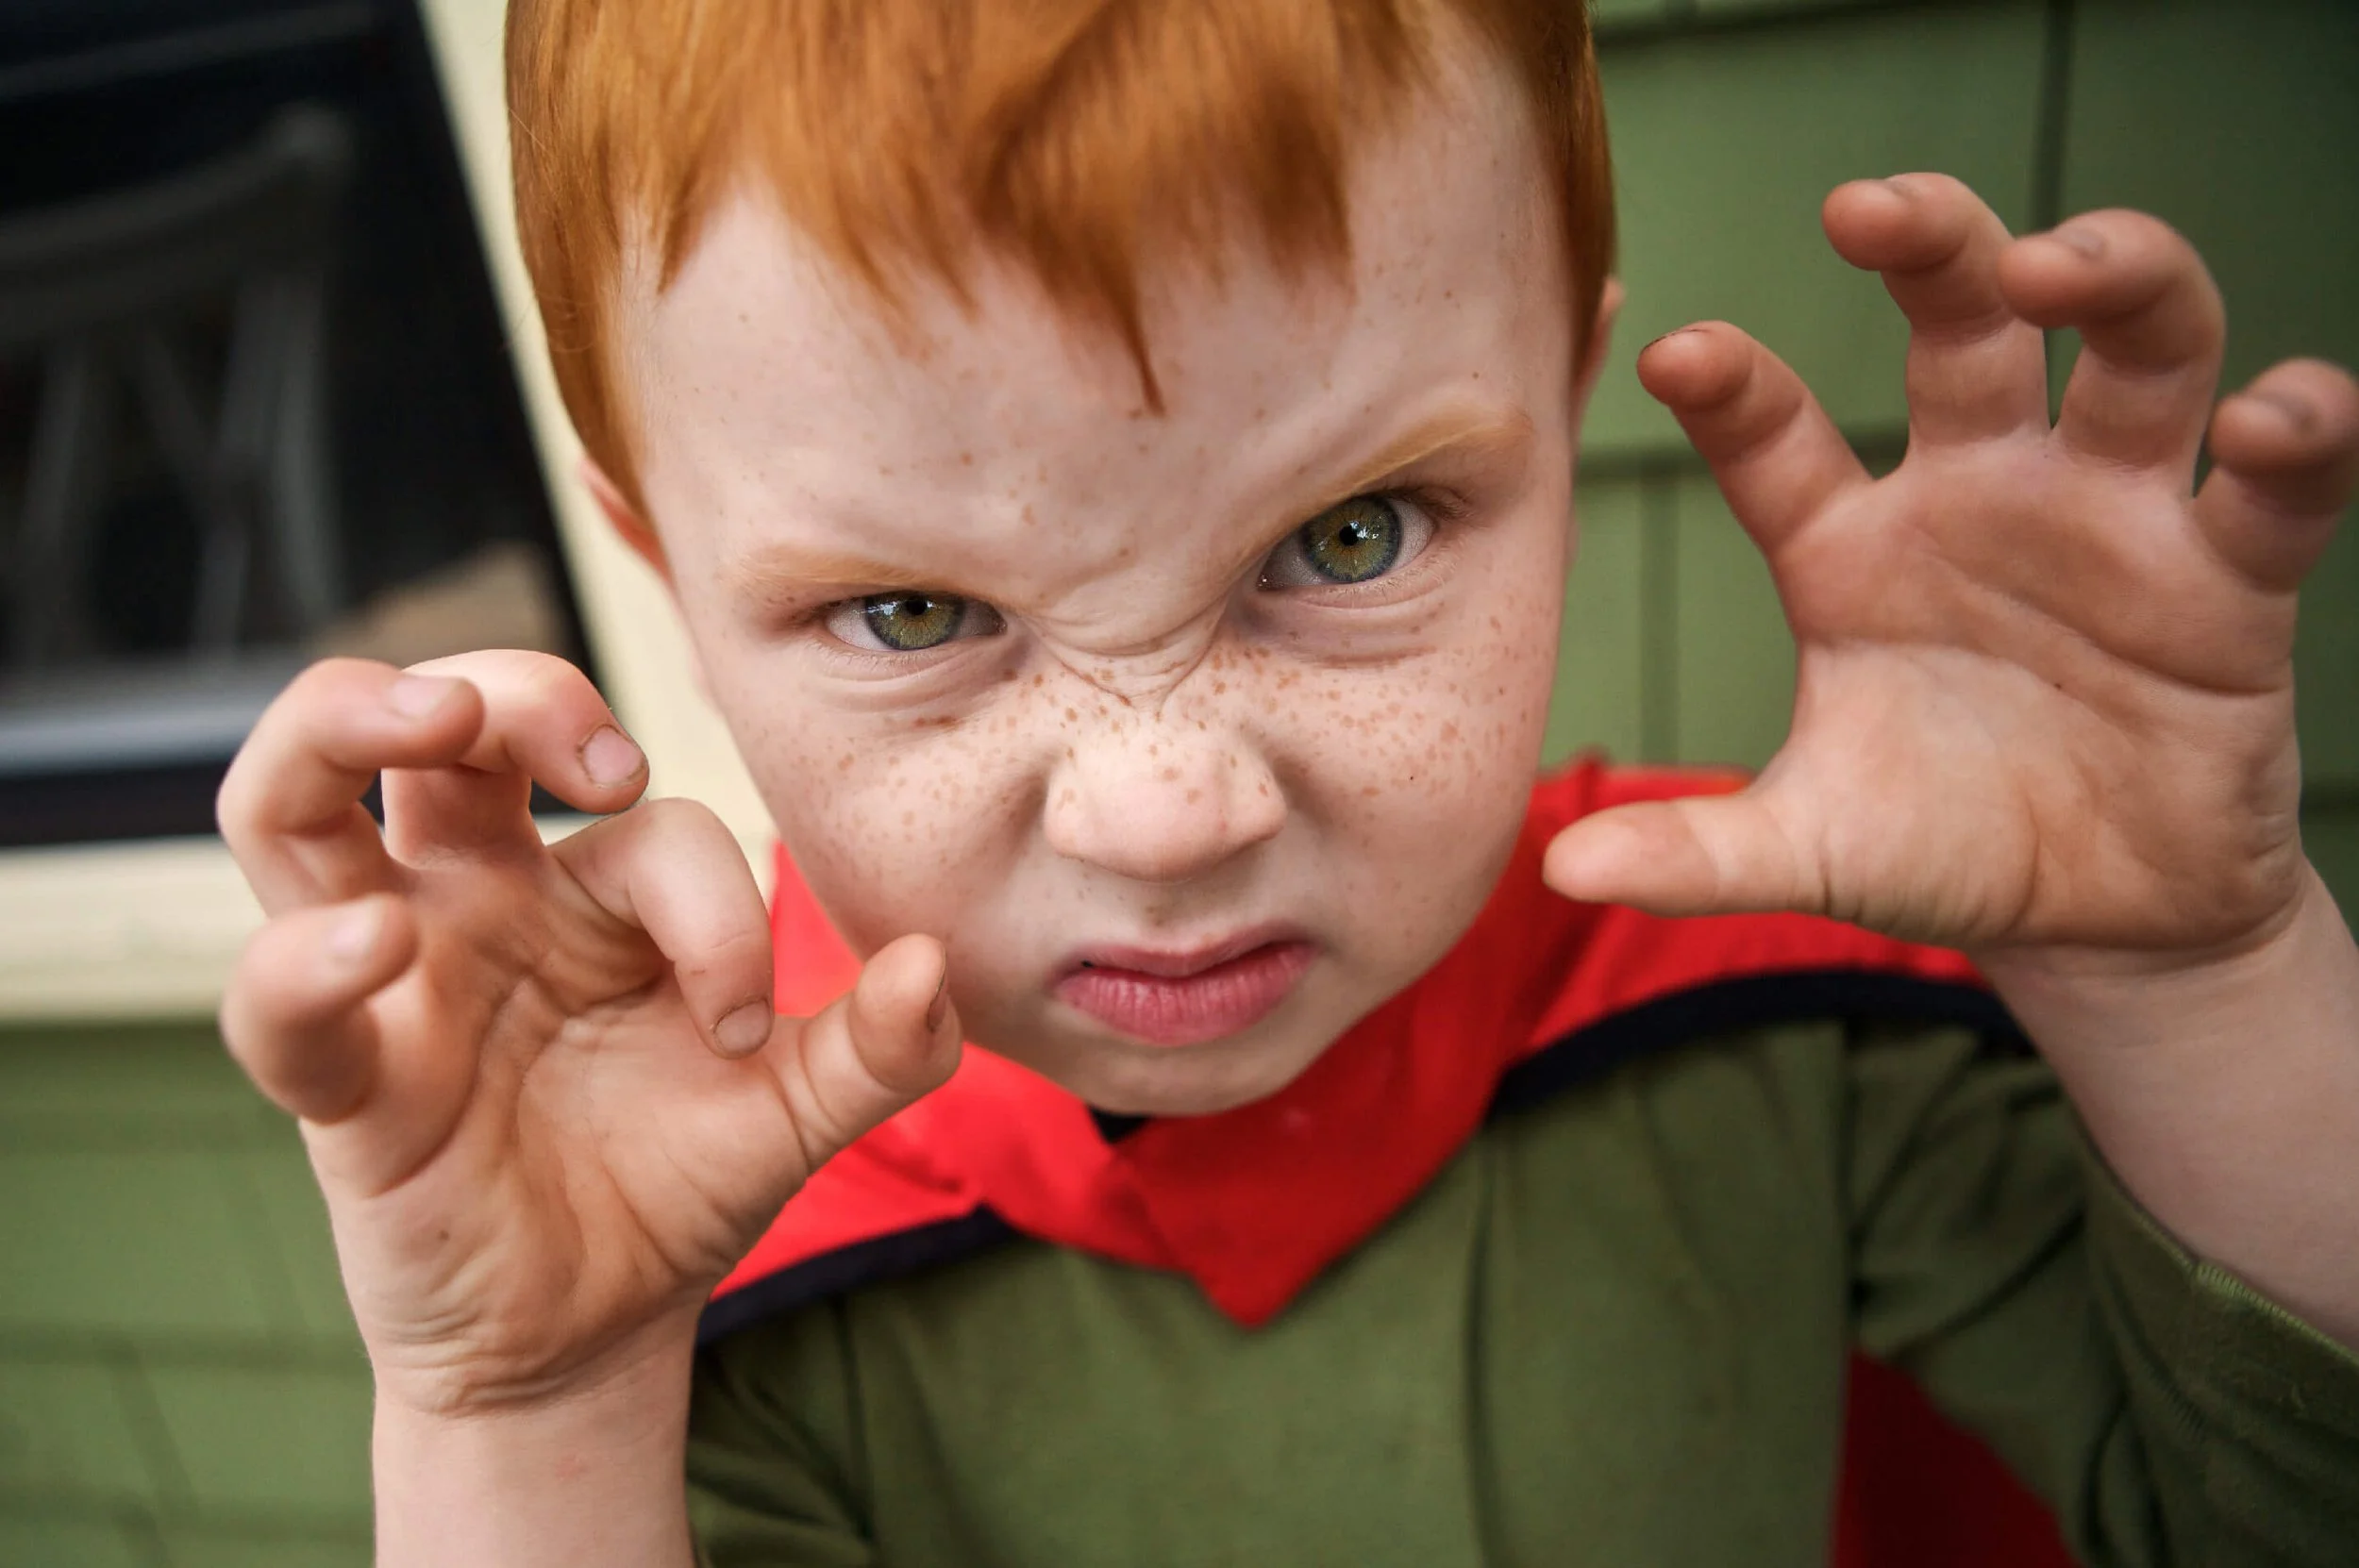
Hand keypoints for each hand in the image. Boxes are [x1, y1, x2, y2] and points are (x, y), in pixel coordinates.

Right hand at [216, 652, 958, 1414]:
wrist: (595, 1333)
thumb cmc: (676, 1187)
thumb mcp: (796, 1114)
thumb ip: (878, 1047)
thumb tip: (934, 964)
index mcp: (588, 889)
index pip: (650, 827)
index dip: (714, 905)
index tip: (750, 1020)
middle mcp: (477, 900)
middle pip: (439, 721)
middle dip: (510, 685)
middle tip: (602, 753)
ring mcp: (394, 976)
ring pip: (295, 801)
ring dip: (347, 723)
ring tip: (431, 714)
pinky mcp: (342, 1078)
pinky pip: (277, 1000)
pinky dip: (305, 961)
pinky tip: (373, 945)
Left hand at [1545, 173, 2358, 961]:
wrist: (2096, 923)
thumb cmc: (1939, 846)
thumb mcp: (1811, 848)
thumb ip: (1699, 851)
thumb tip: (1559, 866)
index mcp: (1851, 546)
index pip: (1780, 433)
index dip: (1733, 385)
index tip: (1675, 353)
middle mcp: (1978, 495)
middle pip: (1968, 321)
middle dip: (1933, 244)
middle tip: (1873, 209)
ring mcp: (2109, 520)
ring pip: (2136, 346)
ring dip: (2115, 276)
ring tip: (2065, 267)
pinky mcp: (2229, 577)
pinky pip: (2281, 483)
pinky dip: (2296, 433)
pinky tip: (2275, 418)